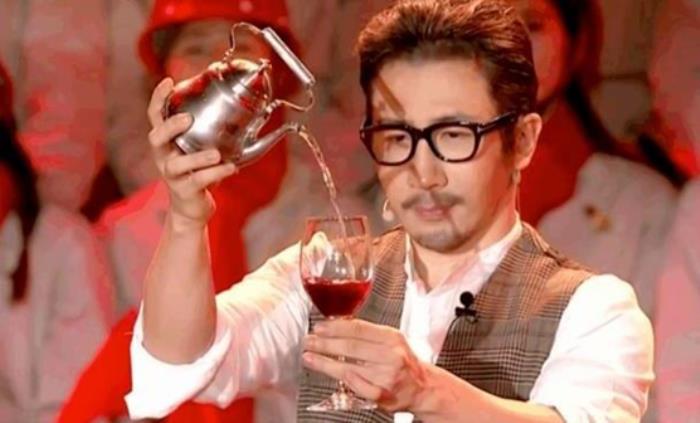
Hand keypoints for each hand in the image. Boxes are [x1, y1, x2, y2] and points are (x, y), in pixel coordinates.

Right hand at [147, 78, 237, 228]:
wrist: (191, 209)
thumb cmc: (198, 172)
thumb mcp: (200, 149)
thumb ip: (210, 132)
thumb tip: (242, 107)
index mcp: (166, 143)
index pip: (155, 117)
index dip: (159, 99)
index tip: (169, 81)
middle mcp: (163, 157)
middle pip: (156, 138)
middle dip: (170, 127)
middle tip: (188, 119)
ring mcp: (172, 176)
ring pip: (176, 164)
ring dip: (196, 157)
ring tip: (216, 154)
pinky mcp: (184, 191)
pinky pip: (198, 181)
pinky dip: (216, 174)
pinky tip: (231, 168)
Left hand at [303, 319, 431, 412]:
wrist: (423, 387)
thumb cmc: (402, 361)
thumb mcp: (391, 339)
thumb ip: (368, 332)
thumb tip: (336, 324)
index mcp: (392, 338)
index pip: (359, 329)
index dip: (335, 327)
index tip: (318, 327)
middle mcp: (391, 356)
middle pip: (352, 347)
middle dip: (325, 344)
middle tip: (308, 342)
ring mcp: (388, 377)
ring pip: (351, 368)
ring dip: (325, 363)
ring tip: (309, 358)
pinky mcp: (385, 396)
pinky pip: (361, 388)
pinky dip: (347, 381)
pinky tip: (333, 377)